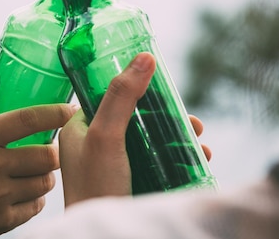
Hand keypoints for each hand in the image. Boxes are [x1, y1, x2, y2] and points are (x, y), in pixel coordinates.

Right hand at [0, 82, 76, 238]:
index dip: (54, 113)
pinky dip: (36, 197)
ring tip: (37, 169)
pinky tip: (25, 190)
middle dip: (53, 149)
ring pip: (44, 182)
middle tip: (48, 147)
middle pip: (46, 155)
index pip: (26, 120)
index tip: (68, 110)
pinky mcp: (0, 221)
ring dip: (46, 174)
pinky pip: (35, 206)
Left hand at [59, 52, 211, 206]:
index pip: (108, 95)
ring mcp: (112, 164)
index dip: (137, 88)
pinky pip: (156, 161)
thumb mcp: (106, 134)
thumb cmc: (96, 186)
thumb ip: (122, 96)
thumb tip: (144, 57)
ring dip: (177, 136)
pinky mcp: (128, 181)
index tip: (164, 86)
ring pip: (149, 139)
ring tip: (200, 143)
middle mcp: (93, 143)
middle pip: (135, 117)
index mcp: (78, 127)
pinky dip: (177, 156)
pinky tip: (197, 159)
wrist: (103, 238)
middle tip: (193, 123)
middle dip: (167, 117)